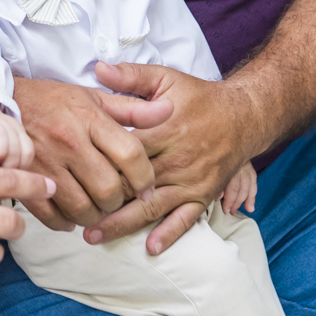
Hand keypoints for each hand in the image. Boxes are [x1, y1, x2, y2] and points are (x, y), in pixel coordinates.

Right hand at [13, 78, 173, 230]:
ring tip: (95, 207)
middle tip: (116, 199)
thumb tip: (169, 111)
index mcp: (89, 119)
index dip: (145, 178)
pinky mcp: (26, 179)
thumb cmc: (52, 100)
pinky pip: (52, 215)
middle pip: (108, 188)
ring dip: (94, 215)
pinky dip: (65, 222)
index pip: (130, 154)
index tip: (146, 188)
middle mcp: (69, 141)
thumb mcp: (93, 97)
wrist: (1, 102)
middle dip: (118, 201)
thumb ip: (133, 108)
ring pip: (82, 207)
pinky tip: (70, 215)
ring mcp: (46, 162)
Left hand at [86, 62, 262, 254]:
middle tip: (71, 213)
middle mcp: (176, 159)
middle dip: (101, 200)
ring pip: (151, 207)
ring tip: (93, 236)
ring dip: (122, 224)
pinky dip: (169, 235)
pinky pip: (186, 219)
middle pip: (132, 184)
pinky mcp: (204, 195)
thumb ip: (131, 76)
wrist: (244, 115)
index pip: (123, 151)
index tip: (71, 173)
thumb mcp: (165, 78)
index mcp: (163, 130)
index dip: (97, 164)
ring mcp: (190, 181)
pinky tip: (150, 248)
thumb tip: (98, 67)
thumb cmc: (199, 97)